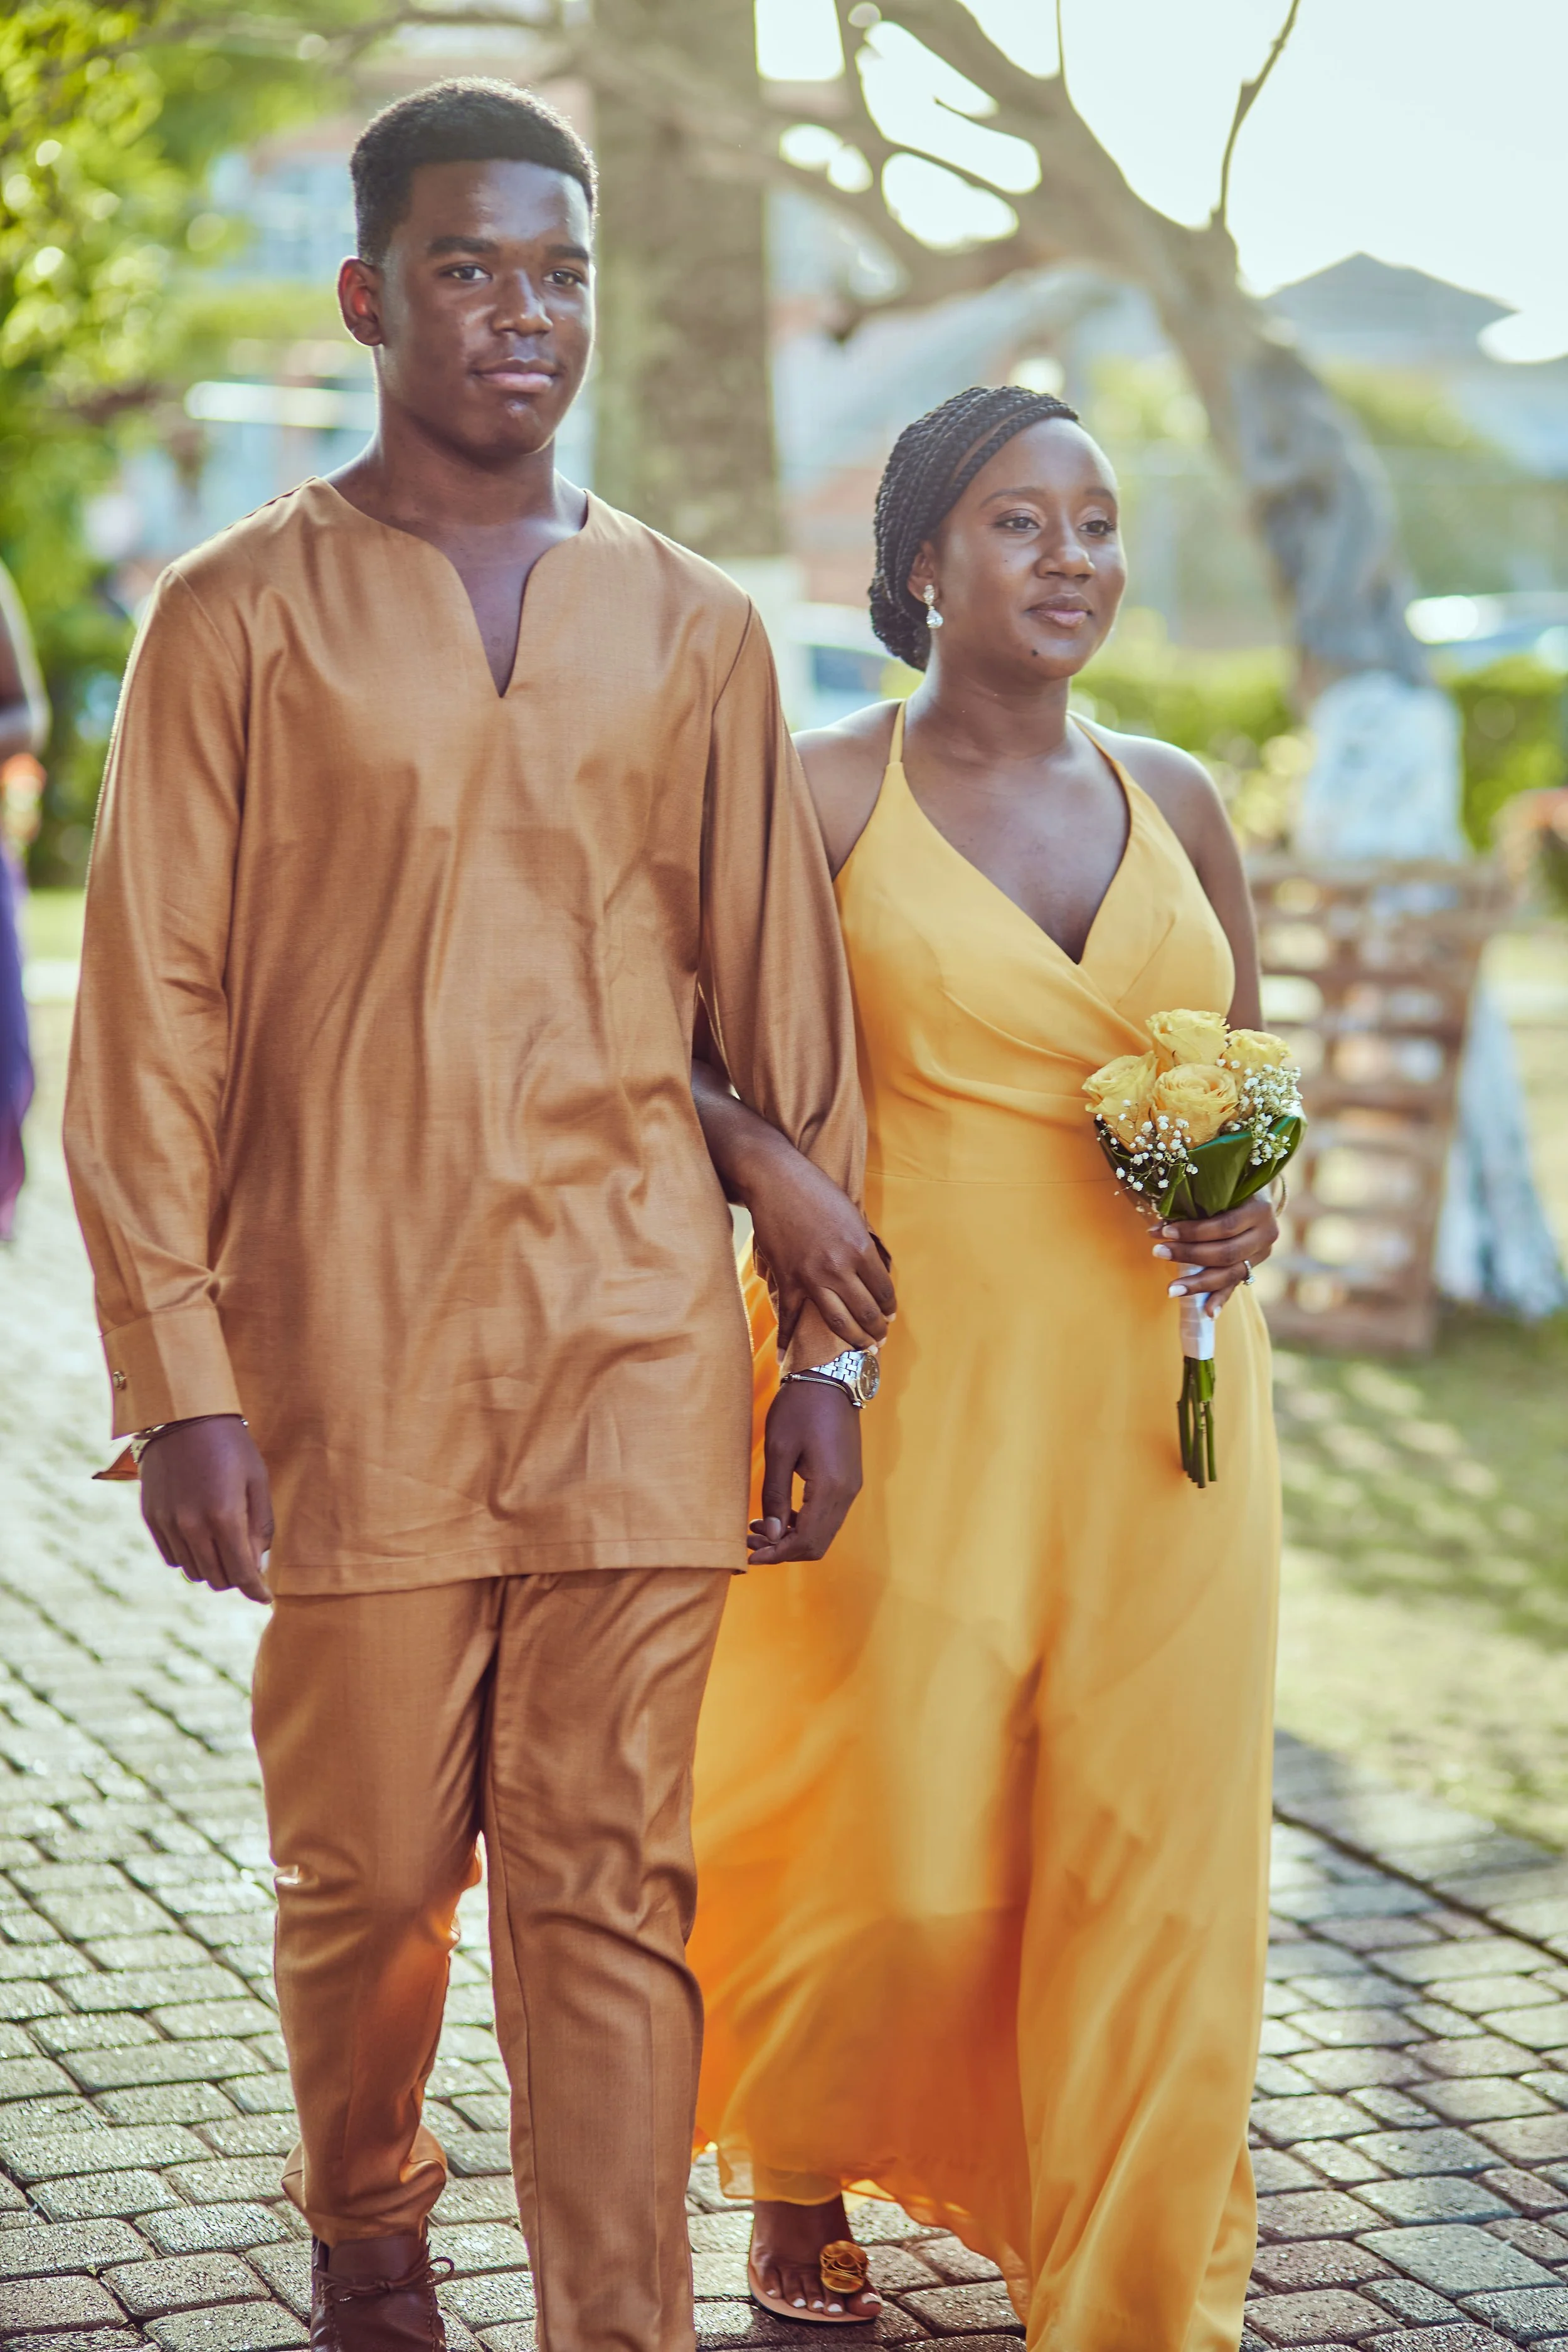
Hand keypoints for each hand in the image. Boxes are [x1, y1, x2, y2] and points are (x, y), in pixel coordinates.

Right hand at [139, 1416, 273, 1603]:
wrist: (182, 1415)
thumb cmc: (230, 1445)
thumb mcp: (257, 1481)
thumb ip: (260, 1527)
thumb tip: (258, 1564)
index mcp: (224, 1516)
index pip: (241, 1573)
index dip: (256, 1591)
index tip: (264, 1598)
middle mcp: (191, 1526)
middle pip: (217, 1578)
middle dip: (236, 1578)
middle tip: (248, 1564)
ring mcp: (167, 1524)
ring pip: (193, 1572)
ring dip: (213, 1568)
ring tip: (225, 1547)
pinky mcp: (151, 1518)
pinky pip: (172, 1557)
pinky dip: (190, 1557)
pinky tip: (202, 1539)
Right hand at [743, 1143, 894, 1350]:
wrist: (776, 1181)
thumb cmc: (817, 1191)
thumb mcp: (853, 1215)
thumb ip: (863, 1247)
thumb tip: (872, 1273)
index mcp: (861, 1249)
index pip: (885, 1291)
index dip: (890, 1308)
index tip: (890, 1316)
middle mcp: (839, 1267)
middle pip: (866, 1312)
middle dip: (878, 1331)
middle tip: (881, 1339)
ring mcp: (811, 1277)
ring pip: (838, 1322)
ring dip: (854, 1340)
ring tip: (862, 1349)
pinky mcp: (787, 1279)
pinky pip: (789, 1317)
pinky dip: (787, 1339)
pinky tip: (786, 1357)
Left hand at [748, 1379, 861, 1564]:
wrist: (829, 1377)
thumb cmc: (800, 1407)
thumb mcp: (779, 1449)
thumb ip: (774, 1495)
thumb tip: (770, 1534)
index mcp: (831, 1487)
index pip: (806, 1540)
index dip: (777, 1554)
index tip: (749, 1556)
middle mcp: (847, 1492)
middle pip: (817, 1543)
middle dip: (783, 1550)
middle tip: (750, 1543)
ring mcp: (850, 1486)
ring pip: (823, 1532)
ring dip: (792, 1537)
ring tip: (757, 1529)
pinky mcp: (847, 1480)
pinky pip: (827, 1516)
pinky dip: (803, 1523)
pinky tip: (778, 1515)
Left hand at [1153, 1195, 1279, 1315]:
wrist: (1256, 1197)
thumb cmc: (1229, 1189)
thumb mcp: (1220, 1190)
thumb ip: (1198, 1205)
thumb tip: (1156, 1228)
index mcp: (1260, 1209)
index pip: (1225, 1226)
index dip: (1194, 1232)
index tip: (1164, 1232)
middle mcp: (1267, 1234)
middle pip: (1226, 1253)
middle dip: (1189, 1255)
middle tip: (1158, 1252)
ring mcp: (1262, 1255)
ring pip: (1230, 1274)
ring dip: (1198, 1283)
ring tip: (1171, 1289)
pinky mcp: (1254, 1268)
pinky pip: (1235, 1286)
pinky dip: (1219, 1300)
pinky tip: (1207, 1313)